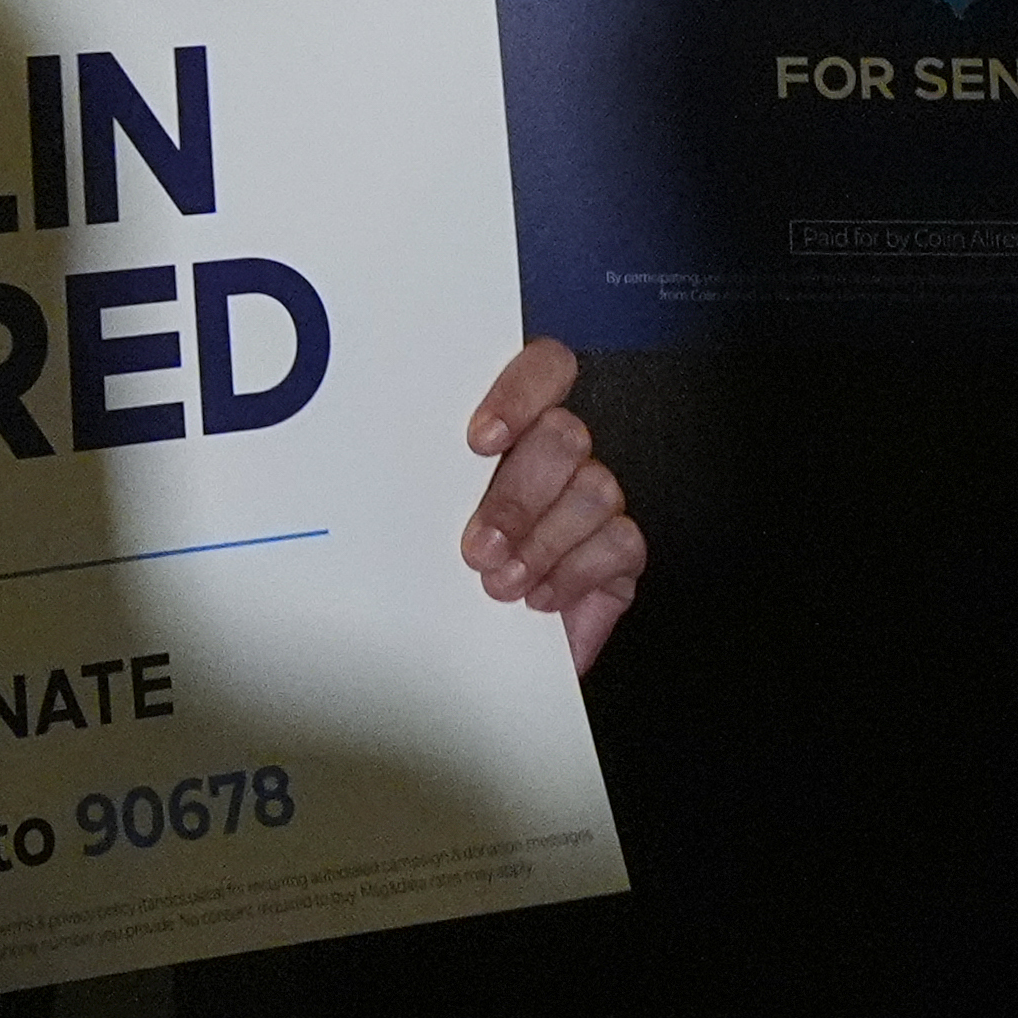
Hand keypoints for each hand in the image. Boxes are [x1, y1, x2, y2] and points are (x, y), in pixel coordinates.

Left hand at [460, 338, 643, 674]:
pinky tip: (539, 596)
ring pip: (595, 488)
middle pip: (564, 434)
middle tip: (479, 547)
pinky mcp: (620, 551)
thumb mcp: (427, 522)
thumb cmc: (446, 575)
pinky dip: (573, 572)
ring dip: (543, 542)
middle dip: (519, 496)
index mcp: (514, 429)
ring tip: (501, 583)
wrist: (481, 650)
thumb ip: (429, 487)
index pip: (545, 367)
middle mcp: (561, 455)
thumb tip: (397, 476)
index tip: (481, 441)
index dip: (521, 391)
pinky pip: (619, 542)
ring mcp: (595, 499)